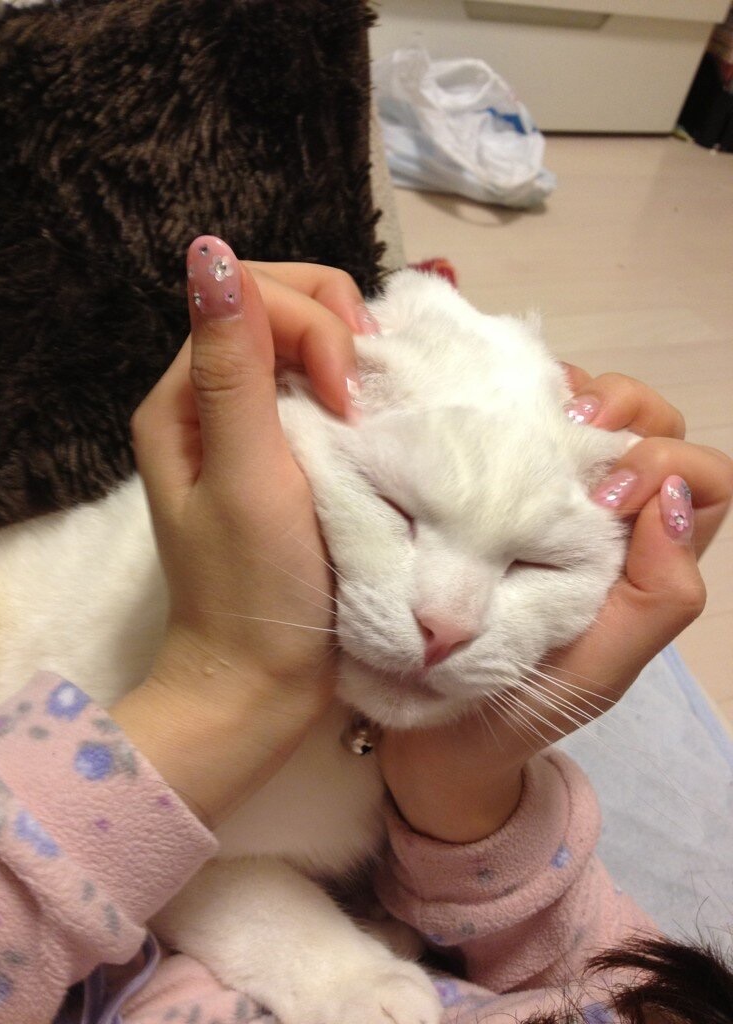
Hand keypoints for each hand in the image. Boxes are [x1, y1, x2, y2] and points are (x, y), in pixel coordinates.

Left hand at [112, 238, 365, 826]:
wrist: (268, 683)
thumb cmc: (255, 586)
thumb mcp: (246, 476)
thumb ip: (235, 369)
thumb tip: (211, 255)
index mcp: (186, 398)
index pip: (252, 297)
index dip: (312, 327)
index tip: (348, 404)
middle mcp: (216, 400)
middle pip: (282, 306)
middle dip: (338, 329)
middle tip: (370, 396)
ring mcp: (259, 427)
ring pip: (314, 345)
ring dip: (357, 360)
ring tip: (384, 407)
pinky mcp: (296, 456)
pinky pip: (331, 391)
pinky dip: (364, 393)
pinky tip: (388, 418)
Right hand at [378, 370, 732, 842]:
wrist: (430, 725)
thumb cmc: (519, 704)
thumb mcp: (604, 669)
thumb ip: (660, 597)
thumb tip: (668, 498)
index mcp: (646, 558)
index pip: (700, 479)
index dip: (664, 463)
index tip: (602, 495)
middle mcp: (606, 518)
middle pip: (650, 425)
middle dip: (618, 409)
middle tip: (562, 430)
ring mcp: (545, 494)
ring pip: (588, 406)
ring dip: (564, 394)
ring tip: (517, 421)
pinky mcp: (492, 484)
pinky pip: (519, 418)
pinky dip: (509, 401)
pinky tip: (479, 418)